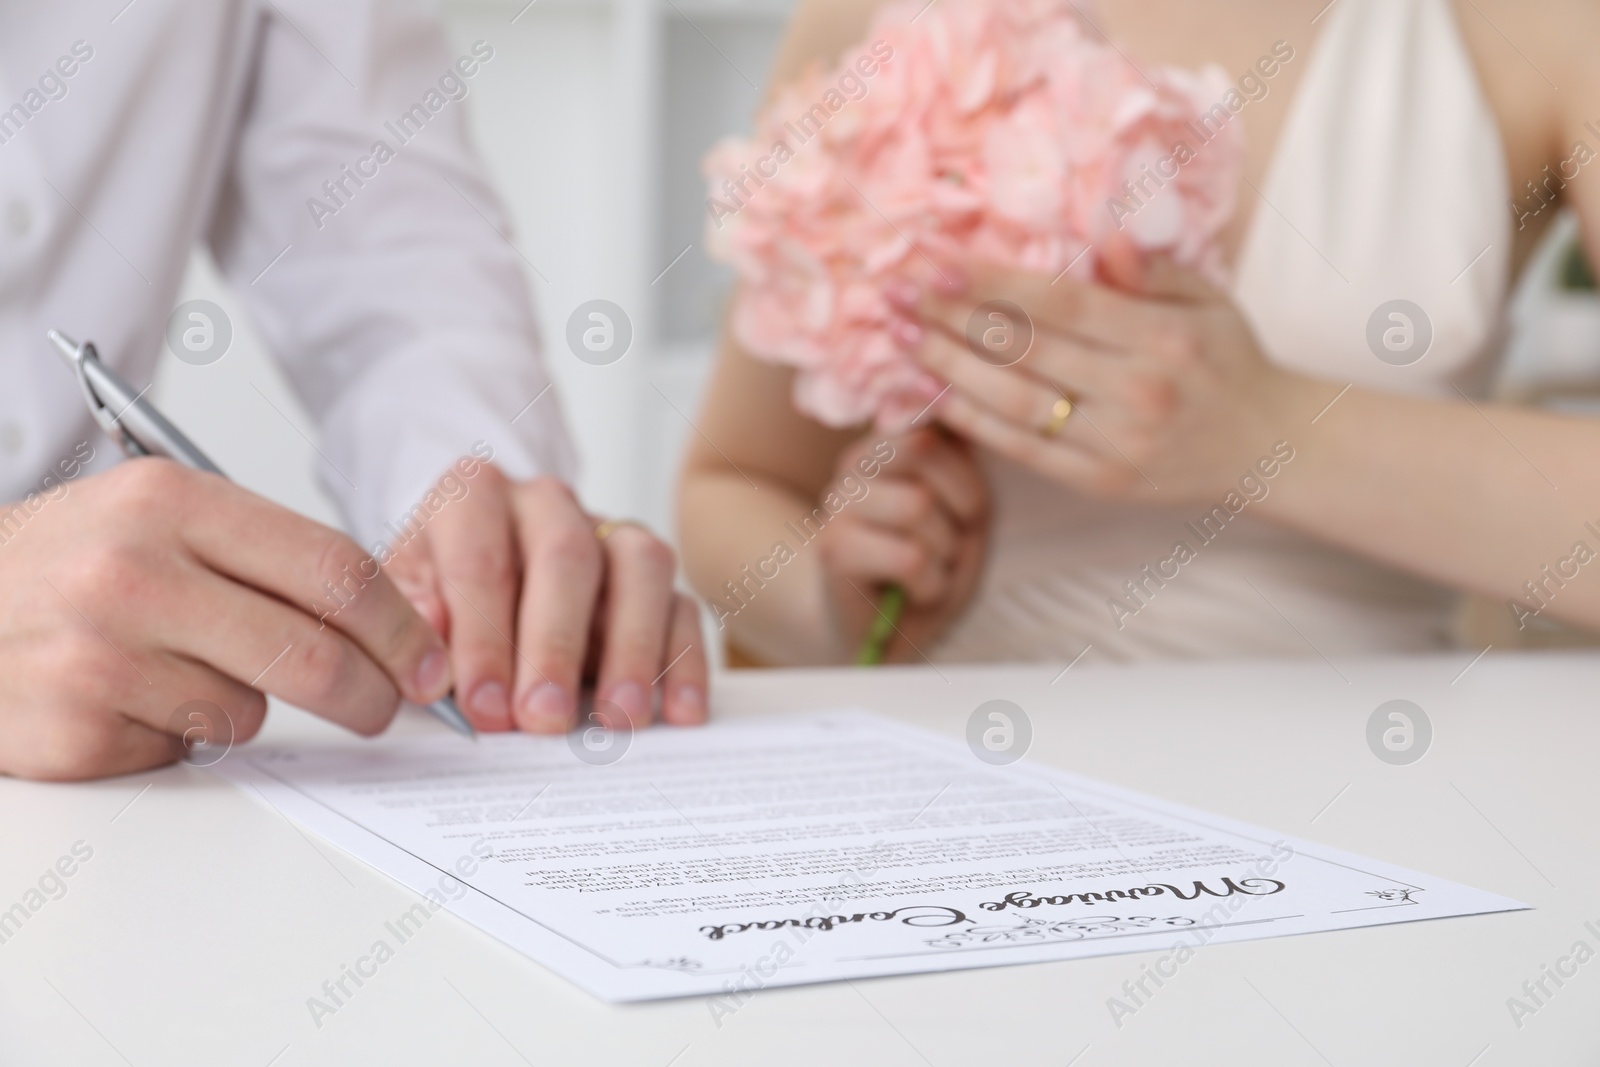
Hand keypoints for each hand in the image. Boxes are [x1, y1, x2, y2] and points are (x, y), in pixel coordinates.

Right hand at [0, 460, 453, 780]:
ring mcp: (100, 653)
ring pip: (249, 710)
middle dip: (372, 694)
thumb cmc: (56, 567)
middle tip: (386, 708)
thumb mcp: (147, 516)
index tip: (427, 662)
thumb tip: (381, 621)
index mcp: (169, 500)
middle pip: (313, 651)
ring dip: (241, 707)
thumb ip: (257, 553)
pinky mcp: (77, 729)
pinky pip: (184, 750)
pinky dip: (175, 737)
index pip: (333, 567)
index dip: (400, 627)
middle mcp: (133, 570)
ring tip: (177, 673)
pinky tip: (126, 702)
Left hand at [382, 462, 706, 733]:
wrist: (475, 573)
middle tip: (543, 720)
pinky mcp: (653, 573)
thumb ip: (410, 614)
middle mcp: (548, 504)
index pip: (481, 559)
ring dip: (632, 650)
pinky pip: (683, 607)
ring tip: (619, 719)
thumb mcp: (401, 599)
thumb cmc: (436, 594)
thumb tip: (430, 640)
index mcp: (475, 495)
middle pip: (566, 558)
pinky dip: (683, 662)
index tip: (481, 706)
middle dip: (555, 647)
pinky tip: (679, 712)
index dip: (481, 637)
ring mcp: (609, 532)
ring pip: (640, 568)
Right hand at [816, 429, 988, 658]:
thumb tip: (966, 416)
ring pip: (916, 504)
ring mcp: (837, 505)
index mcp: (888, 447)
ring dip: (945, 552)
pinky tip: (917, 593)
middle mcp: (855, 466)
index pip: (934, 421)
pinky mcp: (833, 551)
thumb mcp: (965, 512)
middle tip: (953, 545)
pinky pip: (907, 557)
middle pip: (922, 448)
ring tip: (933, 571)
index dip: (967, 474)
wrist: (888, 636)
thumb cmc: (932, 569)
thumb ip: (963, 463)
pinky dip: (930, 584)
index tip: (967, 514)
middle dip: (960, 504)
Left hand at [891, 261, 1317, 499]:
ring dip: (950, 369)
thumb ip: (1151, 270)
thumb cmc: (1227, 360)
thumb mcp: (1207, 299)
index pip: (1058, 303)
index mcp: (1161, 336)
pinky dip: (974, 421)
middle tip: (897, 295)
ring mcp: (1117, 442)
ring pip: (1015, 401)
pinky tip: (935, 393)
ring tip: (903, 339)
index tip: (937, 262)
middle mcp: (1137, 391)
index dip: (992, 283)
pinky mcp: (1101, 482)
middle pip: (1026, 350)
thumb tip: (1103, 237)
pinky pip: (1025, 449)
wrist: (1268, 447)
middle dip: (953, 319)